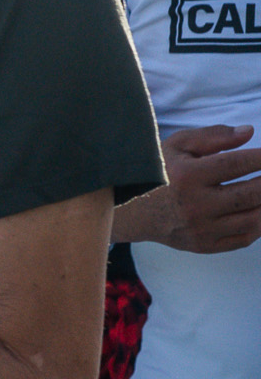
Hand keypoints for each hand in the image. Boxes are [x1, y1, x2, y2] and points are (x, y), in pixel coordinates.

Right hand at [115, 125, 260, 253]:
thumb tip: (249, 132)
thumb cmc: (157, 172)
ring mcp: (201, 229)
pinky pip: (244, 238)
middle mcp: (195, 204)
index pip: (236, 164)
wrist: (130, 210)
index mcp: (187, 176)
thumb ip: (212, 136)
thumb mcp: (176, 146)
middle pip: (250, 193)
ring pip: (253, 219)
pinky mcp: (204, 246)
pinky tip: (258, 211)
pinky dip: (259, 226)